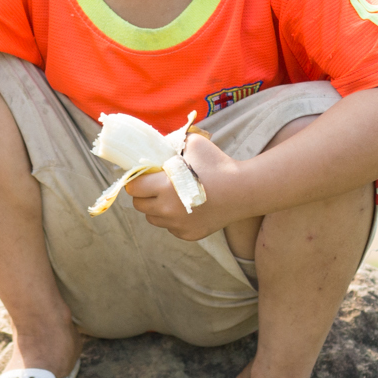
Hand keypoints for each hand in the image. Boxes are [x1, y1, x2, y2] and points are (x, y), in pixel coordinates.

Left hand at [128, 129, 253, 242]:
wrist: (244, 190)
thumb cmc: (218, 164)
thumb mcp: (193, 143)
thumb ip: (172, 143)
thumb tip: (158, 145)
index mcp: (164, 187)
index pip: (133, 188)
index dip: (136, 180)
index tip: (144, 176)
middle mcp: (167, 210)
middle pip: (139, 205)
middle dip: (144, 194)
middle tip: (156, 186)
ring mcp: (178, 225)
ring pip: (153, 218)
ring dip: (157, 208)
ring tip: (172, 197)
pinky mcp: (188, 235)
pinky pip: (170, 227)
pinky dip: (173, 219)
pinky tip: (187, 208)